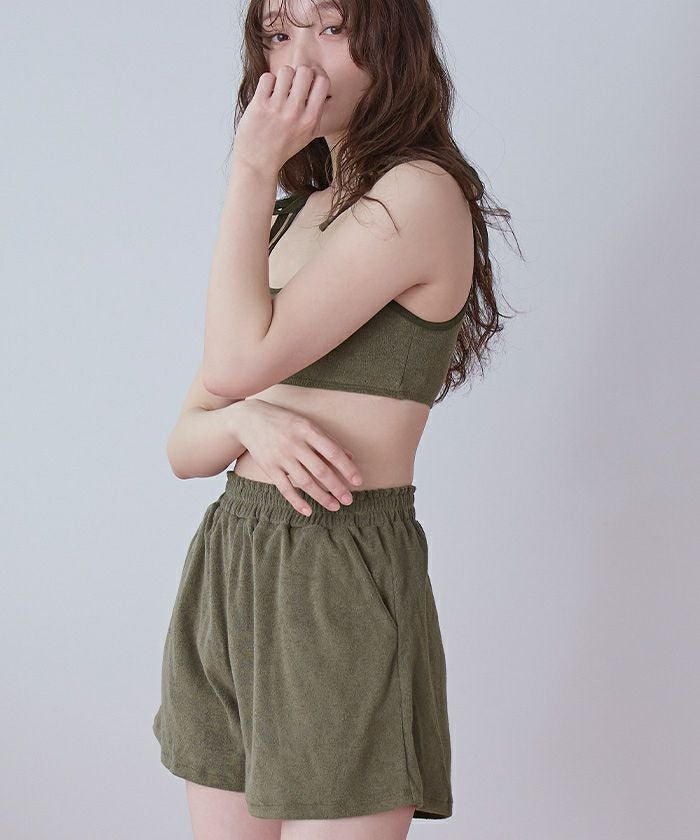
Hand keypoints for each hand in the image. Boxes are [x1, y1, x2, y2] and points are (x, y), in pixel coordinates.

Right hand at [231, 399, 362, 515]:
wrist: (250, 419)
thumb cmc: (285, 421)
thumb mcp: (307, 424)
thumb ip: (328, 440)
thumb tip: (351, 457)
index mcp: (308, 430)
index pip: (332, 451)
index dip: (346, 467)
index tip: (357, 481)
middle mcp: (295, 444)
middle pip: (320, 470)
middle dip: (336, 487)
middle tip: (348, 500)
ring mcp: (281, 457)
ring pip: (305, 481)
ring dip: (321, 496)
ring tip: (334, 506)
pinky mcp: (269, 467)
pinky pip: (285, 488)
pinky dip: (297, 501)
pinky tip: (308, 511)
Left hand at [232, 65, 330, 174]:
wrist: (257, 163)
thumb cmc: (282, 148)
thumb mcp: (307, 135)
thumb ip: (316, 112)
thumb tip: (320, 84)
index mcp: (310, 120)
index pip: (323, 82)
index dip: (316, 76)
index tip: (308, 80)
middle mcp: (295, 113)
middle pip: (305, 71)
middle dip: (298, 73)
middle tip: (291, 84)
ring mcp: (277, 108)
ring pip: (286, 71)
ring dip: (282, 76)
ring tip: (278, 89)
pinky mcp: (259, 105)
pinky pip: (267, 77)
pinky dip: (267, 82)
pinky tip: (266, 94)